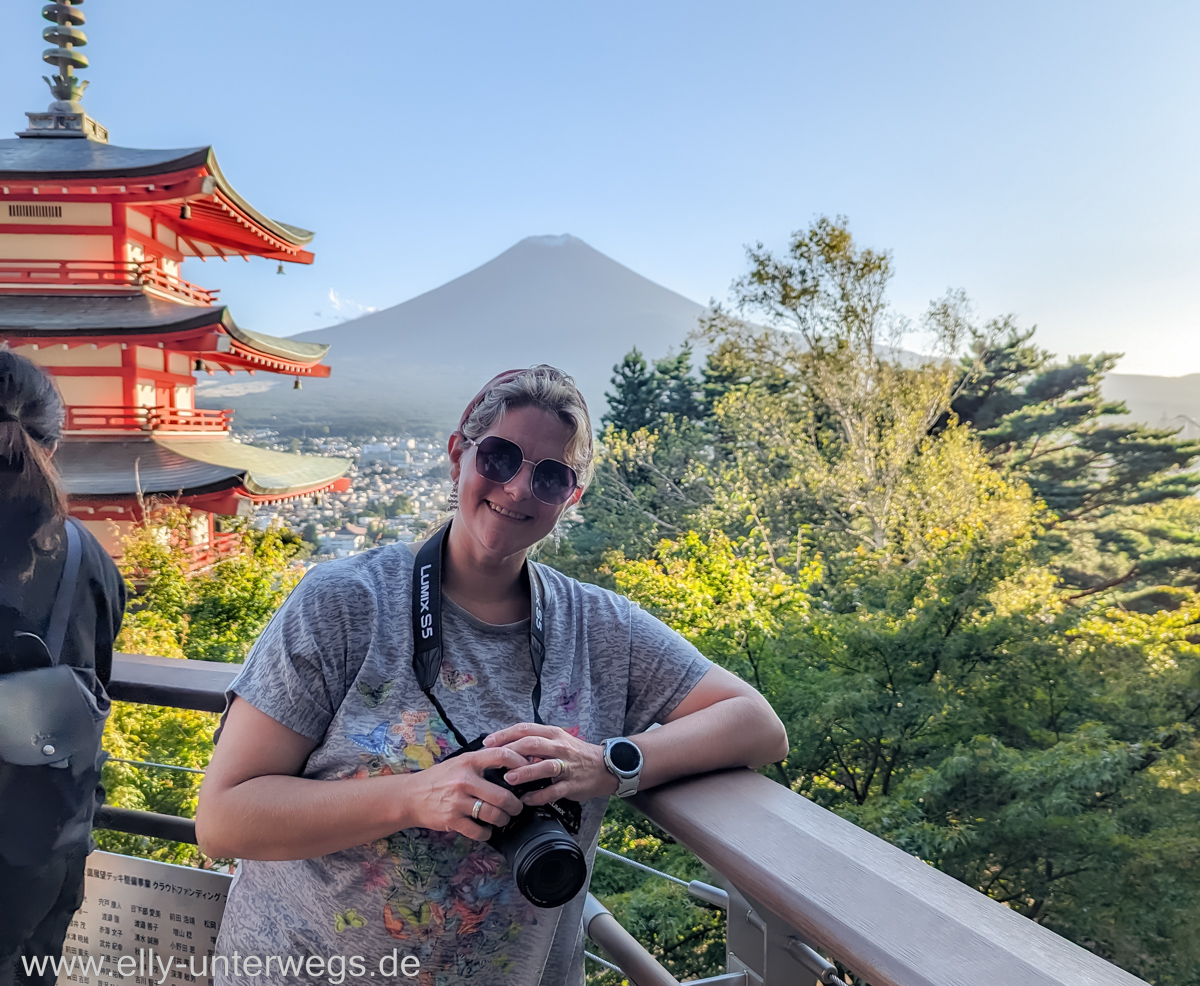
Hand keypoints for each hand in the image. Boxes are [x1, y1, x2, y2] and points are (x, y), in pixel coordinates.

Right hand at [406, 746, 528, 840]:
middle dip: (515, 805)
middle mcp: (464, 780)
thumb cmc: (439, 778)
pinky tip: (487, 830)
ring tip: (504, 818)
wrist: (410, 796)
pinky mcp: (452, 820)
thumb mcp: (459, 762)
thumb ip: (482, 762)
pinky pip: (478, 831)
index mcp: (469, 762)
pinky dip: (487, 833)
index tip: (529, 771)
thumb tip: (513, 761)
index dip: (520, 763)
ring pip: (493, 814)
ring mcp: (458, 801)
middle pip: (502, 795)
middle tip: (517, 807)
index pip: (501, 756)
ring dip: (503, 819)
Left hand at [483, 723, 617, 805]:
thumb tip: (506, 747)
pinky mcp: (572, 784)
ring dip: (525, 772)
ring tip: (509, 780)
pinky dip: (538, 796)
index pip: (525, 729)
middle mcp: (559, 747)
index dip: (505, 735)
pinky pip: (553, 791)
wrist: (605, 766)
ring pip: (544, 767)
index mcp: (553, 734)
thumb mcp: (557, 740)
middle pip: (532, 744)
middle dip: (510, 752)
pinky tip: (525, 800)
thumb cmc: (575, 753)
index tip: (487, 742)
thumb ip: (536, 742)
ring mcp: (567, 766)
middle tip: (493, 761)